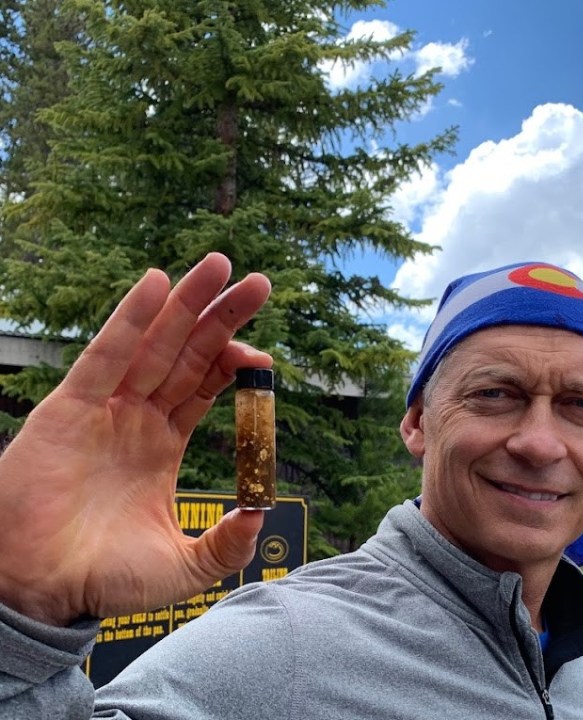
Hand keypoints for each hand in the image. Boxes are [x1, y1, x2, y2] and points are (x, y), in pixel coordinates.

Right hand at [0, 253, 269, 625]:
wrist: (38, 593)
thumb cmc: (103, 580)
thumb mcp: (183, 568)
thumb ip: (225, 543)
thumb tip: (263, 515)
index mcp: (164, 442)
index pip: (205, 384)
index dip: (233, 362)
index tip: (263, 355)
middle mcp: (137, 416)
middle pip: (187, 352)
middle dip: (221, 316)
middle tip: (257, 282)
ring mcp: (105, 408)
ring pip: (153, 342)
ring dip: (184, 302)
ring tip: (218, 265)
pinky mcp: (68, 407)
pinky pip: (105, 354)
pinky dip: (130, 318)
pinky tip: (156, 284)